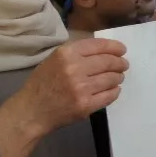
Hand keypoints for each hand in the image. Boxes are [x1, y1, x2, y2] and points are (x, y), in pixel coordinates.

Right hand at [0, 39, 128, 156]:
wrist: (32, 111)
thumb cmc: (42, 84)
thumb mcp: (54, 60)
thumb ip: (76, 53)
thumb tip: (103, 51)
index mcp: (66, 53)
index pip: (98, 45)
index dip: (114, 47)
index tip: (122, 50)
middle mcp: (75, 68)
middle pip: (108, 62)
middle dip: (120, 63)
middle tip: (123, 65)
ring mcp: (81, 88)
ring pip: (111, 79)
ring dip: (118, 77)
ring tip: (118, 77)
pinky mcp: (86, 105)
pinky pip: (109, 96)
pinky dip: (114, 91)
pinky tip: (113, 90)